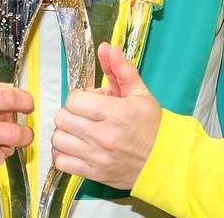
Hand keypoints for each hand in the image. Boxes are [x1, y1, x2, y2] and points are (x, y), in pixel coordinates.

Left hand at [51, 43, 158, 189]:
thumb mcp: (140, 94)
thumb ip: (121, 70)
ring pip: (59, 139)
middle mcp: (105, 136)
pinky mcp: (94, 174)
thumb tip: (107, 48)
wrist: (165, 161)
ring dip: (65, 132)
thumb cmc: (152, 126)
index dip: (78, 97)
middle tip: (83, 115)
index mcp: (117, 113)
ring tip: (78, 131)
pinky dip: (63, 153)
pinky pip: (62, 163)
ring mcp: (98, 157)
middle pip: (63, 118)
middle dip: (70, 112)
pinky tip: (75, 147)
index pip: (75, 100)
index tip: (88, 101)